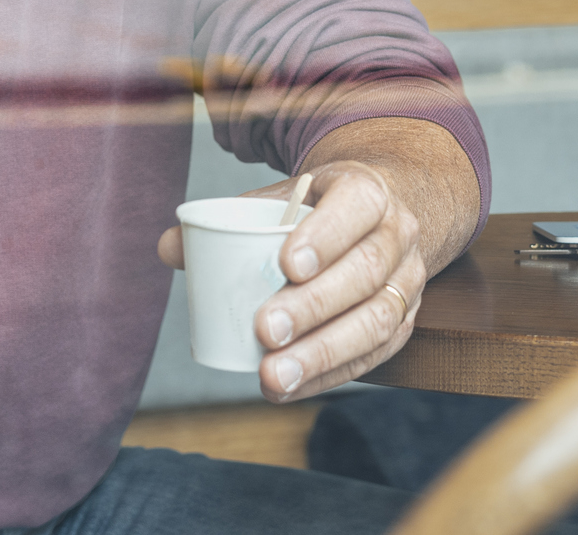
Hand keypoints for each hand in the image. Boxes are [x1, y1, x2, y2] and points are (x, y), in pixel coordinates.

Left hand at [157, 161, 425, 402]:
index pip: (356, 205)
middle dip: (314, 306)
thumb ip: (228, 220)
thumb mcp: (281, 198)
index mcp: (368, 191)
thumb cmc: (320, 208)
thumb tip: (169, 247)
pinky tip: (292, 386)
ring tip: (274, 374)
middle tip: (264, 329)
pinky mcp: (406, 321)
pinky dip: (330, 374)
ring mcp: (408, 280)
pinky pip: (375, 354)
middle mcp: (398, 234)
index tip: (285, 265)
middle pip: (365, 271)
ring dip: (323, 352)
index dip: (325, 235)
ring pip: (377, 319)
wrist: (381, 217)